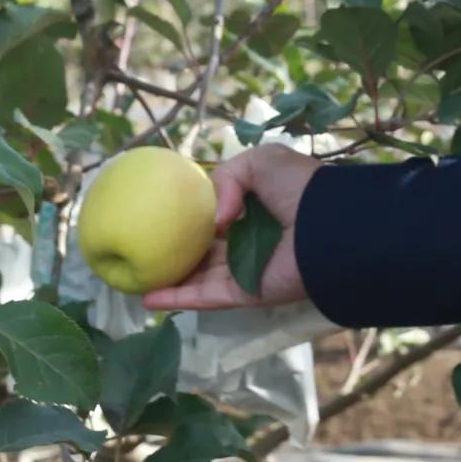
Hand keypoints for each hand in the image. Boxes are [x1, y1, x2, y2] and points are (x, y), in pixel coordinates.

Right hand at [141, 143, 321, 311]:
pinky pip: (205, 297)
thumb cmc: (297, 188)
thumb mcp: (260, 162)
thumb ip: (228, 178)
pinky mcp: (245, 294)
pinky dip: (177, 299)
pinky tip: (147, 298)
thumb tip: (215, 220)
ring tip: (133, 279)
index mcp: (255, 210)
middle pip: (204, 252)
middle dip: (176, 254)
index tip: (162, 218)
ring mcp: (244, 271)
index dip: (192, 219)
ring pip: (198, 278)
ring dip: (168, 281)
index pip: (218, 218)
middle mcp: (248, 242)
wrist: (326, 226)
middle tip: (142, 252)